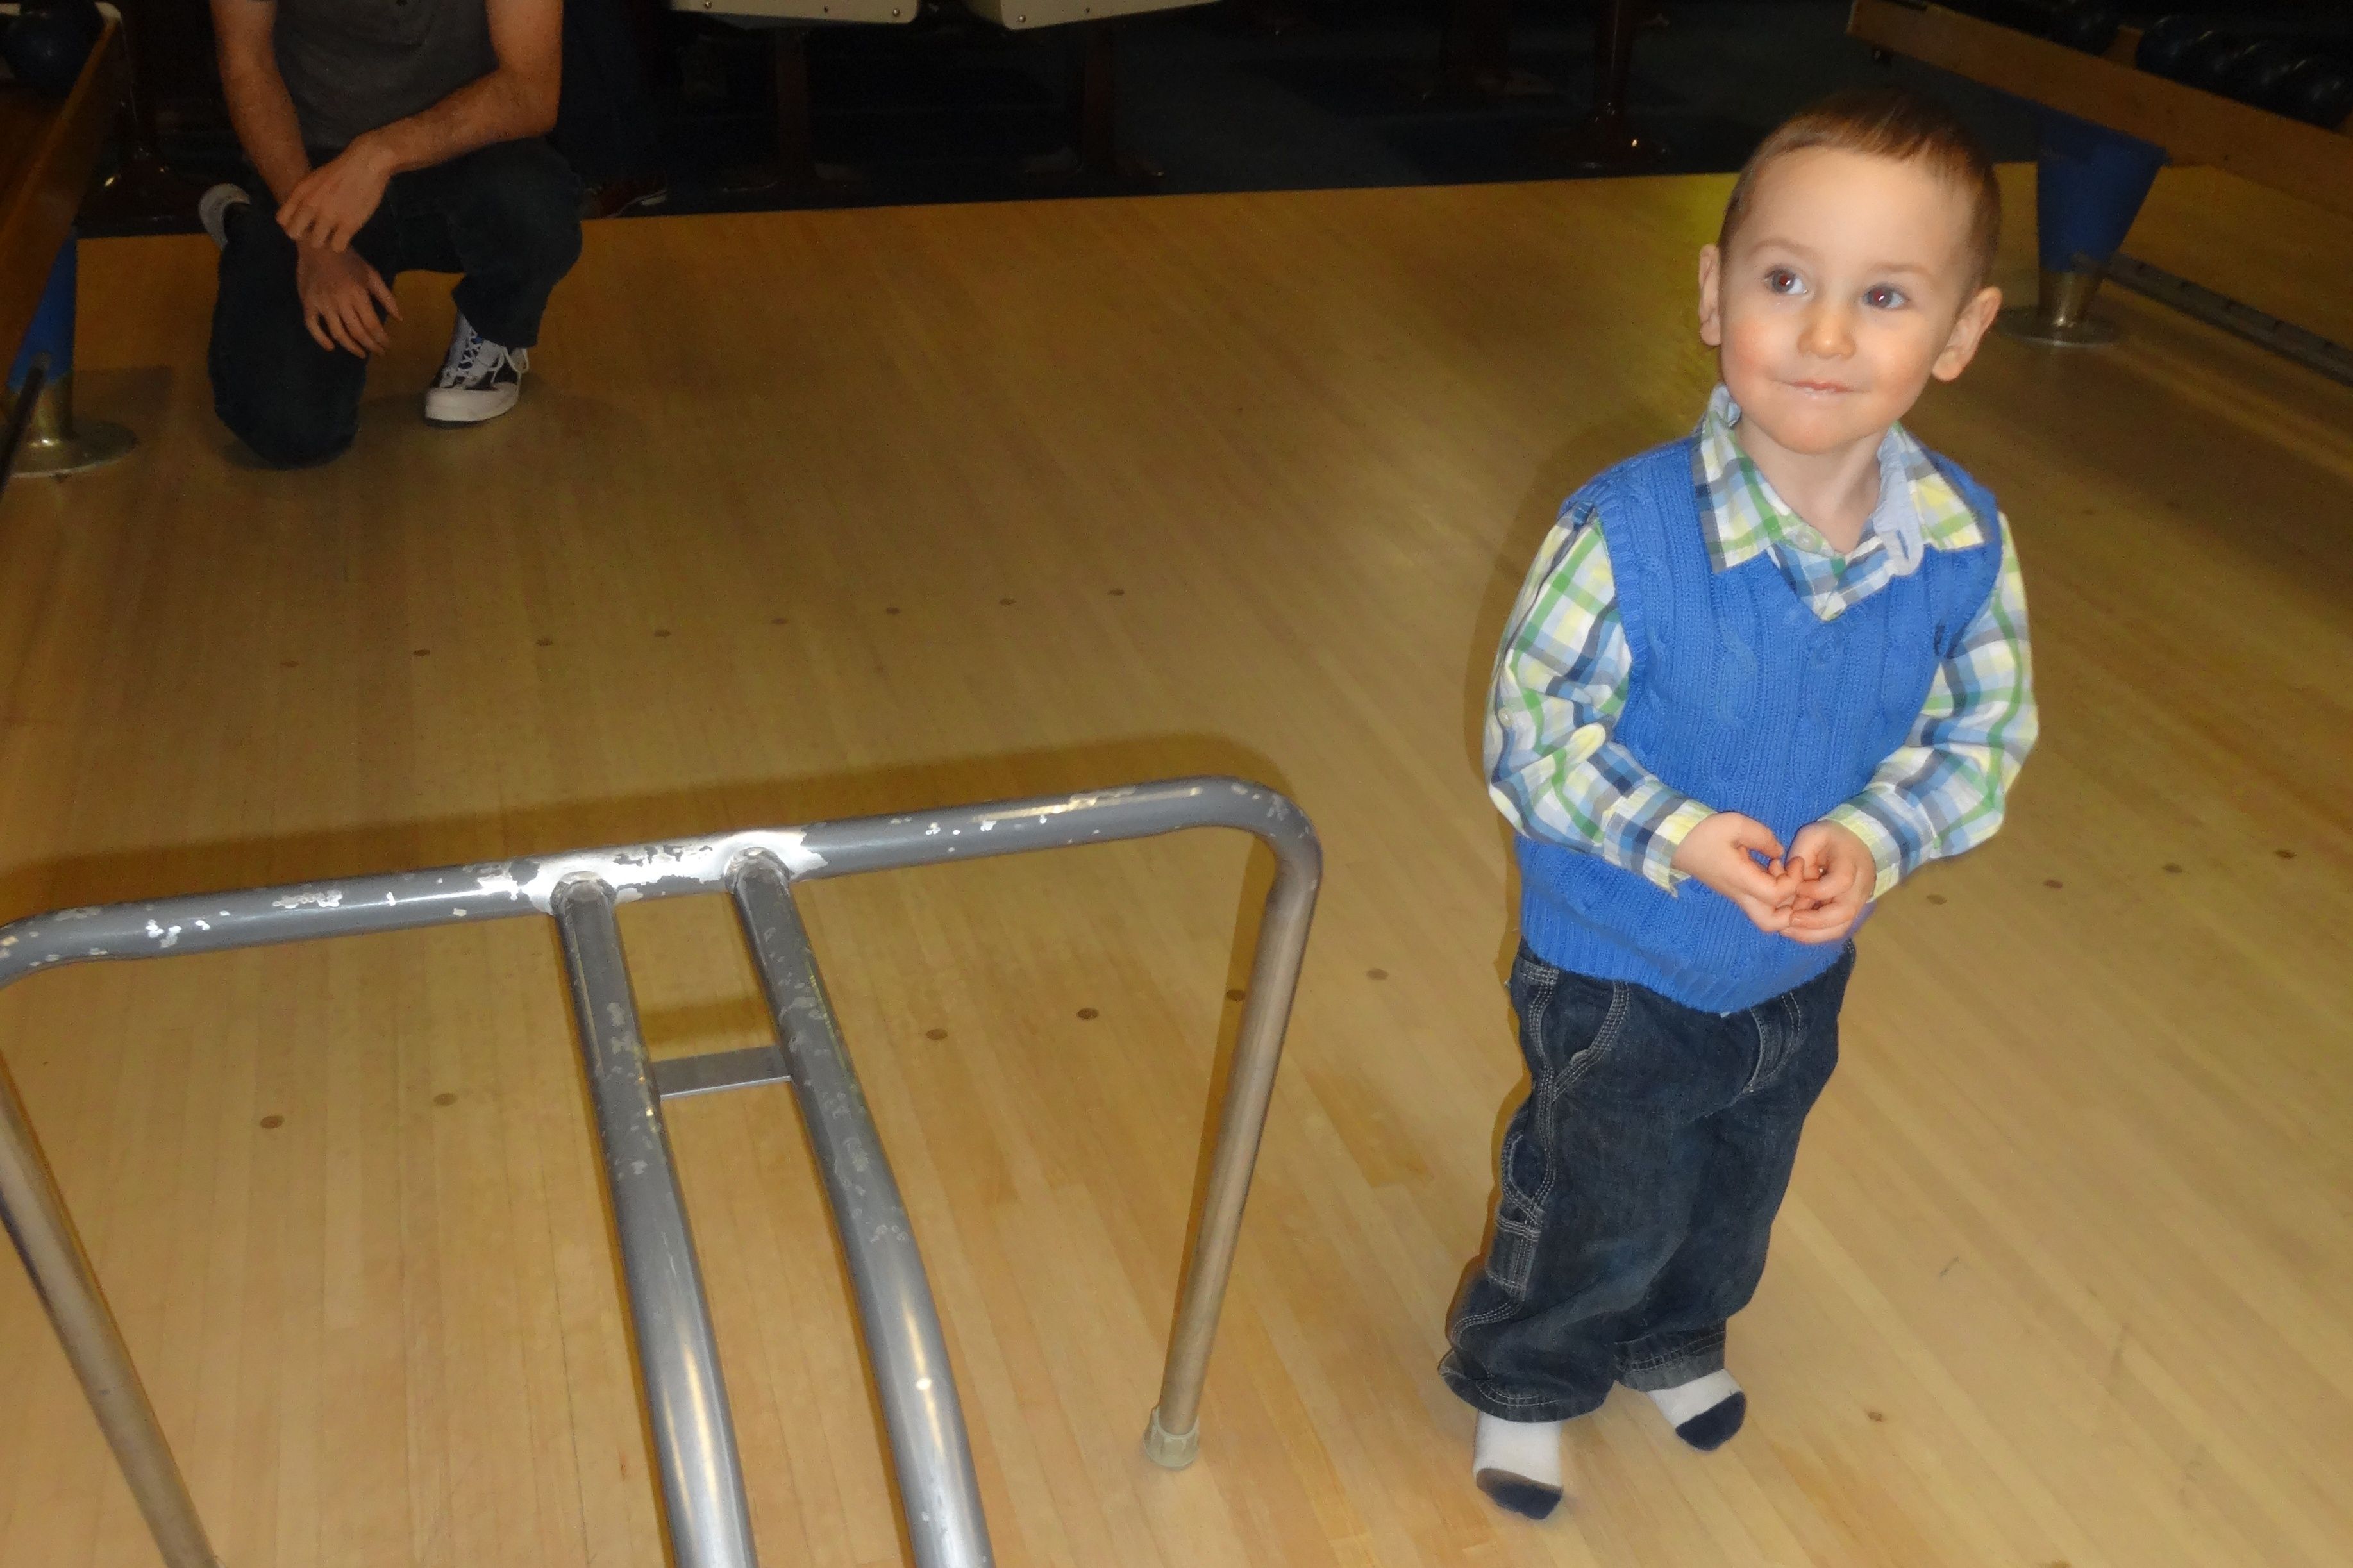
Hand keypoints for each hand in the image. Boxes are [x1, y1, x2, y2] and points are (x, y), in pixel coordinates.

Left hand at [278, 137, 394, 252]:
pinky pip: (337, 247)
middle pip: (294, 234)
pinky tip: (345, 236)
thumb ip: (304, 196)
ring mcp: (329, 216)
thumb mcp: (313, 179)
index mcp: (300, 193)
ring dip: (323, 240)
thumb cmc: (340, 170)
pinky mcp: (348, 225)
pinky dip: (340, 244)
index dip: (291, 223)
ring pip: (316, 243)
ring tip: (333, 233)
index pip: (282, 219)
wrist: (365, 164)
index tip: (303, 223)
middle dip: (304, 235)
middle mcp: (310, 205)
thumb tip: (300, 214)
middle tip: (317, 231)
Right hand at [296, 245, 399, 357]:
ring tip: (360, 353)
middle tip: (378, 352)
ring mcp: (322, 304)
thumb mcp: (371, 274)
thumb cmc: (348, 259)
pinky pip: (312, 326)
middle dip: (370, 346)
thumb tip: (399, 318)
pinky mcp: (308, 303)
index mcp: (358, 294)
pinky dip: (321, 339)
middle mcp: (340, 302)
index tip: (387, 346)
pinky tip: (331, 347)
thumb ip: (386, 296)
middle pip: (357, 332)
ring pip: (337, 333)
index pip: (372, 325)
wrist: (318, 245)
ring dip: (350, 347)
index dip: (381, 339)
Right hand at [1671, 811, 1800, 934]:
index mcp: (1740, 880)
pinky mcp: (1735, 890)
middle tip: (1794, 884)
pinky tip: (1772, 869)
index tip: (1793, 860)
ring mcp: (1736, 895)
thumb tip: (1780, 852)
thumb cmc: (1703, 833)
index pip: (1777, 896)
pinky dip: (1774, 894)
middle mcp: (1739, 895)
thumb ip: (1763, 837)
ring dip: (1782, 901)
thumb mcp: (1735, 825)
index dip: (1793, 881)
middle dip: (1791, 910)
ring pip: (1766, 917)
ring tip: (1781, 873)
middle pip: (1770, 924)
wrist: (1675, 841)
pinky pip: (1760, 903)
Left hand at [1783, 821, 1874, 945]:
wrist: (1854, 843)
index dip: (1817, 890)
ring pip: (1841, 927)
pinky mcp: (1850, 911)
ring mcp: (1858, 902)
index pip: (1841, 882)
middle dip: (1814, 921)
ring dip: (1813, 933)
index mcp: (1852, 862)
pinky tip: (1794, 930)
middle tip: (1789, 920)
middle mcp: (1860, 886)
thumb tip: (1792, 887)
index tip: (1798, 888)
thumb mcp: (1812, 836)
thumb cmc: (1829, 838)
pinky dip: (1814, 933)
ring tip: (1787, 930)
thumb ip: (1800, 857)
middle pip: (1845, 913)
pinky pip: (1835, 929)